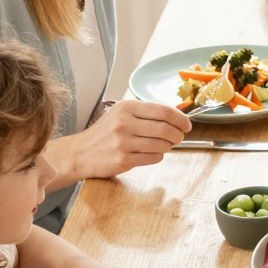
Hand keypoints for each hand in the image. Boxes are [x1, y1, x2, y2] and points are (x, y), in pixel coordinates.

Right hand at [62, 100, 191, 178]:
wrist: (80, 153)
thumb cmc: (104, 134)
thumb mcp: (121, 115)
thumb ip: (145, 114)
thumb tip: (176, 117)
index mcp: (126, 107)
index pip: (163, 110)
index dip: (180, 118)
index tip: (187, 125)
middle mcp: (124, 123)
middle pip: (165, 129)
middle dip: (177, 135)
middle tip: (179, 137)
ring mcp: (123, 142)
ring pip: (161, 145)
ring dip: (168, 147)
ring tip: (164, 146)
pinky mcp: (123, 159)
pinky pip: (153, 158)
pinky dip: (158, 156)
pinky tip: (152, 154)